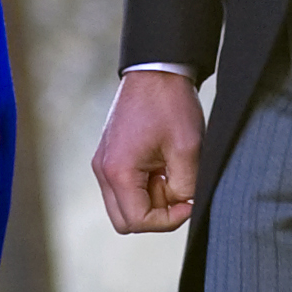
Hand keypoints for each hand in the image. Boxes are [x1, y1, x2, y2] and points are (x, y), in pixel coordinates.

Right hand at [93, 70, 203, 233]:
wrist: (156, 71)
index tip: (188, 201)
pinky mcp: (109, 157)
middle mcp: (103, 171)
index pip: (138, 221)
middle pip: (125, 221)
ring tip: (169, 171)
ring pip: (124, 206)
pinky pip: (124, 188)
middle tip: (177, 190)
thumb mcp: (187, 149)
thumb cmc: (169, 104)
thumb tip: (183, 205)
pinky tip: (161, 164)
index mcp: (119, 171)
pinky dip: (144, 186)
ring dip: (150, 199)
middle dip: (156, 214)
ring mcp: (103, 164)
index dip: (168, 220)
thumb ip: (185, 187)